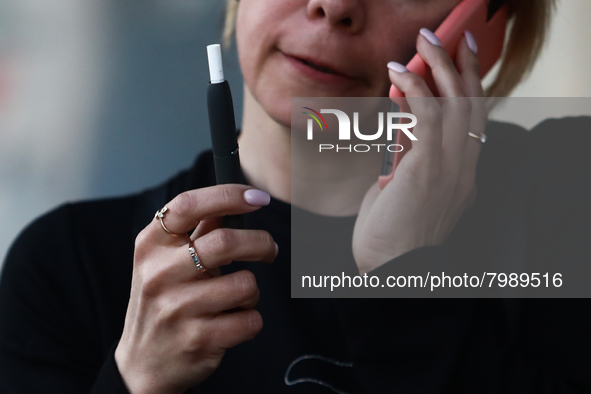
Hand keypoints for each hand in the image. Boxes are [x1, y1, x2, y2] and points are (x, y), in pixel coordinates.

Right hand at [115, 185, 276, 393]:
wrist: (143, 362)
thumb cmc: (163, 300)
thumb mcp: (164, 260)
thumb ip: (196, 229)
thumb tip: (237, 197)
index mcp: (151, 245)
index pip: (190, 205)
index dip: (229, 195)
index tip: (259, 198)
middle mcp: (159, 274)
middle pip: (226, 242)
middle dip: (261, 243)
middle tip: (270, 250)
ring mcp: (176, 309)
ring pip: (245, 284)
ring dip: (251, 291)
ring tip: (236, 298)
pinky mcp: (197, 340)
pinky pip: (250, 320)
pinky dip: (251, 319)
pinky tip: (232, 322)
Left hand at [352, 29, 486, 273]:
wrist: (390, 273)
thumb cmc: (389, 236)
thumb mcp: (403, 191)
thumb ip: (407, 158)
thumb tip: (397, 127)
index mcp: (461, 177)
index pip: (474, 122)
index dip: (471, 86)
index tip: (463, 59)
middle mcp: (463, 171)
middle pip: (472, 105)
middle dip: (462, 66)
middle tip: (447, 36)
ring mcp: (449, 170)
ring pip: (455, 104)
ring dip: (438, 66)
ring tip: (423, 42)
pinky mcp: (427, 170)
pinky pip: (427, 117)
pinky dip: (415, 89)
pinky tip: (401, 72)